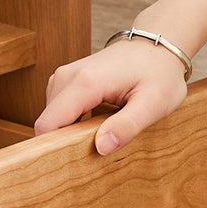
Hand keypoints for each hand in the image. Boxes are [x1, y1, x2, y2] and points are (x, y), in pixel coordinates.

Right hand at [32, 0, 206, 154]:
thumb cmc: (159, 73)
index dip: (54, 148)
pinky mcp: (65, 79)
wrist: (157, 44)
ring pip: (52, 117)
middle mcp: (67, 76)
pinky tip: (95, 120)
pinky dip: (71, 121)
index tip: (73, 162)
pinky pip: (57, 109)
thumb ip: (127, 126)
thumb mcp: (154, 103)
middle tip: (100, 146)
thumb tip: (101, 147)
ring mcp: (63, 76)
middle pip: (47, 123)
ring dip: (69, 131)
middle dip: (65, 141)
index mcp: (85, 83)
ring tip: (101, 130)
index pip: (48, 124)